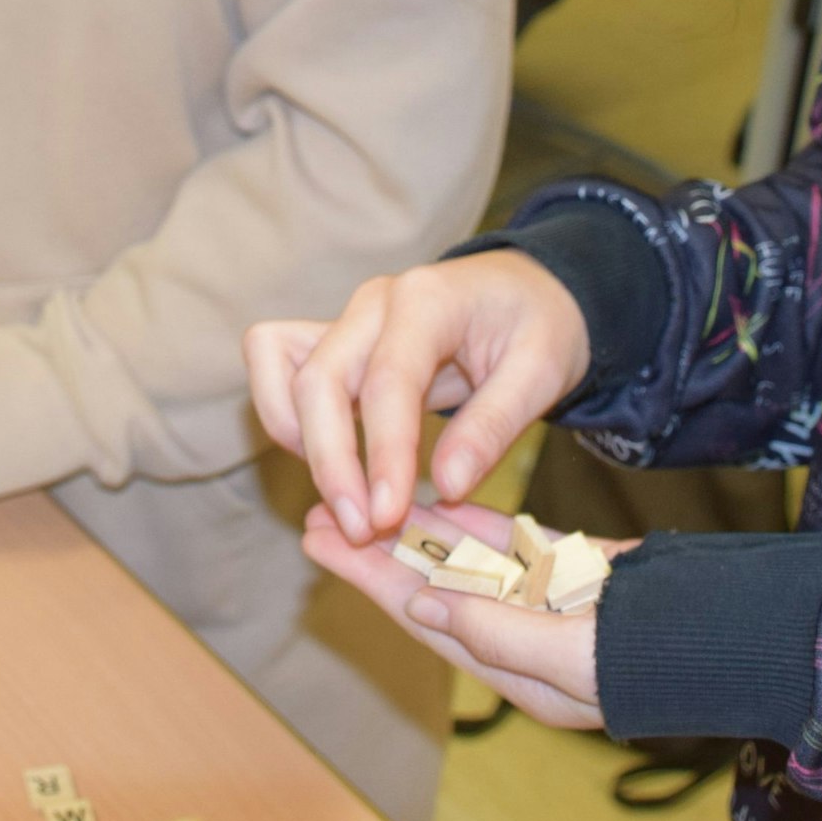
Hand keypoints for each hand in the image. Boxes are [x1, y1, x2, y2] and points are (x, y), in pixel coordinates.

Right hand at [245, 252, 591, 545]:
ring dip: (298, 441)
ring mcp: (346, 319)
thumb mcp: (542, 371)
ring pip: (283, 373)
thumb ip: (493, 427)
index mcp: (426, 300)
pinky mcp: (333, 340)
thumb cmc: (538, 326)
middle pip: (318, 380)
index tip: (387, 517)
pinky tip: (333, 463)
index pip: (388, 381)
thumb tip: (446, 487)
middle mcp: (372, 303)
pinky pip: (278, 368)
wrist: (523, 290)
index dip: (383, 454)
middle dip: (331, 463)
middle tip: (362, 530)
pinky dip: (288, 419)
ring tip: (345, 498)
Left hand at [301, 499, 635, 728]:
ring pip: (463, 563)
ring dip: (413, 533)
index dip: (373, 581)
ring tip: (361, 501)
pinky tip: (435, 499)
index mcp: (522, 672)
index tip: (322, 543)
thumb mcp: (576, 654)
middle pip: (432, 591)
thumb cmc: (667, 653)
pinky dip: (470, 525)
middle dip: (376, 556)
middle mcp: (526, 641)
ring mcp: (550, 606)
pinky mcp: (574, 573)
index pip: (428, 620)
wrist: (742, 630)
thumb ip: (498, 631)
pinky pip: (507, 546)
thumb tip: (424, 606)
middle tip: (316, 518)